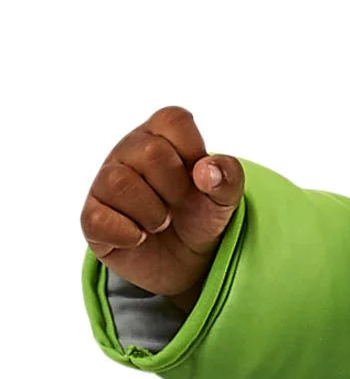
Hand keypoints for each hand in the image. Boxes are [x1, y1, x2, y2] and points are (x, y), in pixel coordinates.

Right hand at [81, 106, 244, 309]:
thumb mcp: (225, 196)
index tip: (197, 177)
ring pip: (118, 182)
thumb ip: (228, 176)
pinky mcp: (92, 216)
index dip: (192, 152)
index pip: (173, 120)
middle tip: (179, 203)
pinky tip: (139, 237)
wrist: (186, 259)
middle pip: (150, 153)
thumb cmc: (200, 212)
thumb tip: (206, 171)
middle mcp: (128, 150)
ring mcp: (105, 182)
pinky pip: (97, 218)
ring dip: (152, 212)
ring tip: (161, 222)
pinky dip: (127, 233)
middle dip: (175, 187)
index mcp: (161, 133)